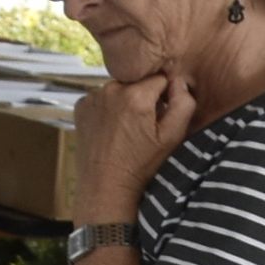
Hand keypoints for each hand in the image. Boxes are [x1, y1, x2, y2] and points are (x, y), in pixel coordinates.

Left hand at [74, 69, 195, 219]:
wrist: (105, 187)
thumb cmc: (141, 166)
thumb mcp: (172, 138)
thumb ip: (183, 104)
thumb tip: (179, 82)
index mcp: (136, 94)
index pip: (159, 77)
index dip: (165, 94)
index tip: (160, 114)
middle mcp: (111, 89)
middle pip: (137, 82)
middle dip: (143, 98)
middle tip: (143, 126)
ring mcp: (93, 96)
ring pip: (119, 89)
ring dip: (124, 102)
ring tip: (125, 130)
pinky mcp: (81, 106)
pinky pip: (101, 98)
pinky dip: (107, 108)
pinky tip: (111, 129)